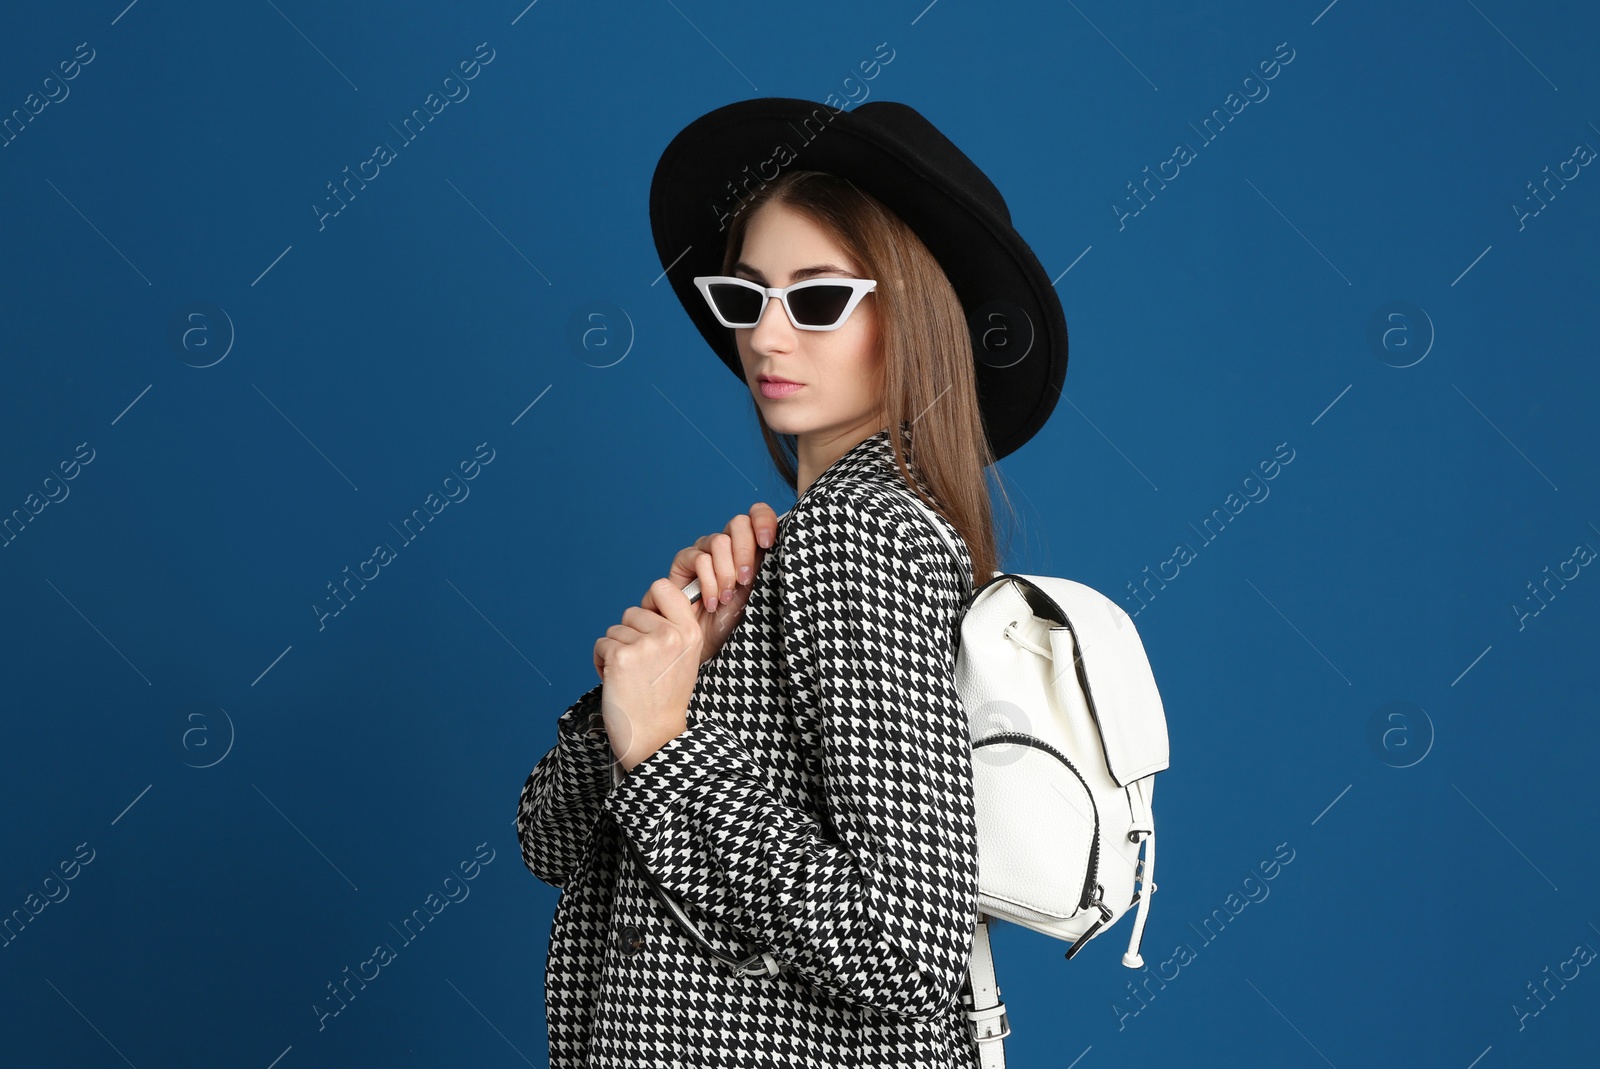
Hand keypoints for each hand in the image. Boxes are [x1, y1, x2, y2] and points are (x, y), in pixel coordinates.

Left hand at [593, 578, 702, 772]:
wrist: (656, 738)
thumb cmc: (665, 701)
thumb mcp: (683, 658)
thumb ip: (672, 630)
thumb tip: (647, 607)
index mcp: (690, 632)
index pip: (663, 587)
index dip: (649, 604)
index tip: (649, 625)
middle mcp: (670, 635)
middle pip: (632, 612)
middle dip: (629, 635)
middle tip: (640, 665)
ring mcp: (645, 645)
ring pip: (614, 630)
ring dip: (615, 651)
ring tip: (630, 676)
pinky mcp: (620, 658)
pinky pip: (601, 645)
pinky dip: (601, 662)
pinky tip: (617, 682)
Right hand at [646, 502, 779, 666]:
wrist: (706, 644)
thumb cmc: (735, 622)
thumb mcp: (759, 592)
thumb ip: (767, 565)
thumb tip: (784, 543)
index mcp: (749, 546)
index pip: (756, 515)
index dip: (763, 520)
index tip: (769, 543)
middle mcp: (727, 545)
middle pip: (738, 523)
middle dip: (745, 551)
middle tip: (746, 580)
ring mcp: (704, 551)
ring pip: (719, 541)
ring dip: (726, 573)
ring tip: (727, 598)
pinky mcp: (683, 562)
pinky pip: (698, 558)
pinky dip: (708, 582)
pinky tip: (712, 601)